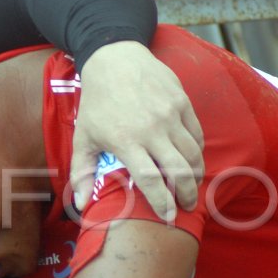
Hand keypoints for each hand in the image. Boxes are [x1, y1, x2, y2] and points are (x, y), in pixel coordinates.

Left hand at [71, 41, 204, 223]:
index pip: (150, 179)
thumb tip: (80, 205)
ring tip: (192, 186)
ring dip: (196, 175)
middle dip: (187, 194)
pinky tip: (193, 161)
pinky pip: (197, 134)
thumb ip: (81, 172)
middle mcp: (151, 129)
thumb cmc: (97, 103)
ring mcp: (170, 114)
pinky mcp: (182, 102)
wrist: (114, 59)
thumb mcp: (83, 137)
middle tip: (188, 206)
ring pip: (193, 153)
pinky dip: (198, 151)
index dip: (162, 202)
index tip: (170, 218)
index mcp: (126, 140)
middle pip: (178, 170)